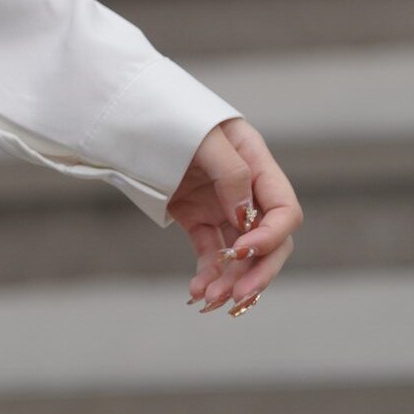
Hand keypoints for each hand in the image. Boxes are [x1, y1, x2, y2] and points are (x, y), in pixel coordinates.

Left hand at [167, 115, 302, 314]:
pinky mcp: (197, 218)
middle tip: (238, 296)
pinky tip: (197, 292)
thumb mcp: (205, 139)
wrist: (129, 114)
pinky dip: (208, 275)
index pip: (284, 211)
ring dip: (230, 281)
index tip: (243, 251)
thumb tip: (246, 217)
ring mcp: (221, 206)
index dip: (271, 237)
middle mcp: (247, 190)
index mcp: (258, 164)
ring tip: (210, 300)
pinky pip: (211, 254)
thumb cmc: (171, 117)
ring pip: (239, 254)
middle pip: (270, 241)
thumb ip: (233, 174)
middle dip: (258, 271)